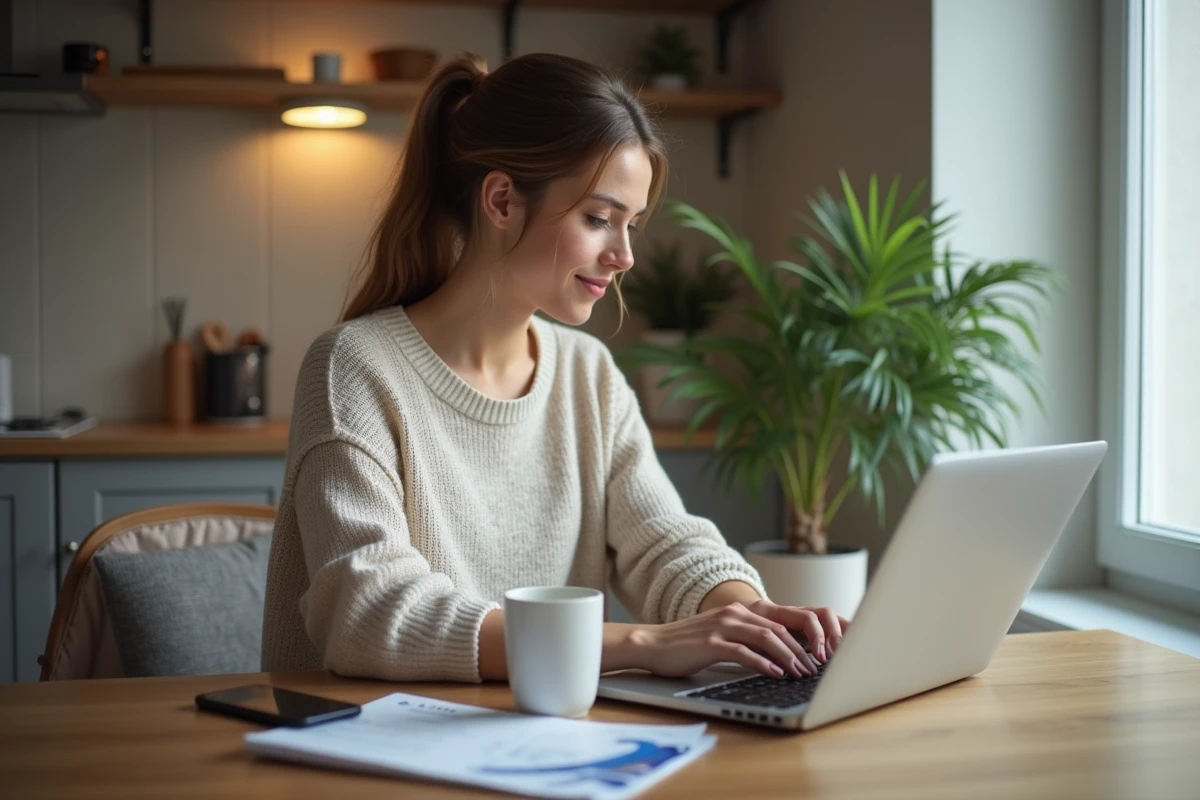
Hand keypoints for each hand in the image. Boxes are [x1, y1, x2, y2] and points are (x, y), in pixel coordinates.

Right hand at [628, 600, 849, 679]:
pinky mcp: (711, 642)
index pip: (786, 617)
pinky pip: (744, 651)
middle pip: (781, 628)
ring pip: (768, 638)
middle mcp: (736, 612)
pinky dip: (764, 663)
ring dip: (789, 657)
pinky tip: (776, 674)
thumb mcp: (726, 635)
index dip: (810, 632)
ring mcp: (723, 625)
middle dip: (804, 649)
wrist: (654, 643)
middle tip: (819, 668)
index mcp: (743, 609)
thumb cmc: (690, 644)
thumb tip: (784, 654)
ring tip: (802, 673)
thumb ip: (751, 637)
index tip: (827, 651)